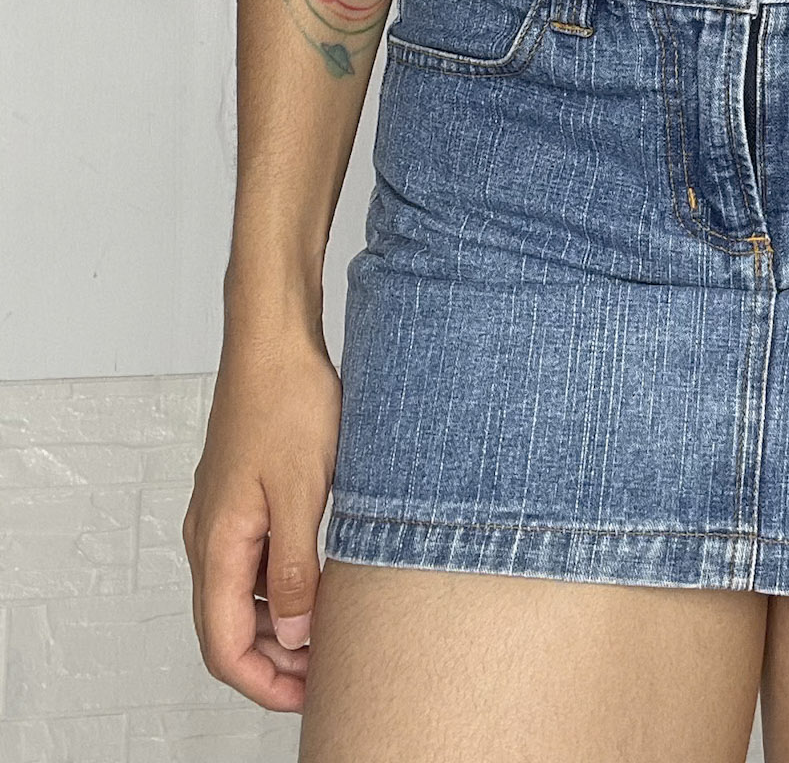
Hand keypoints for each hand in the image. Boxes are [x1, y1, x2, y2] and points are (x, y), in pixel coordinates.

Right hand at [183, 323, 341, 711]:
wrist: (274, 338)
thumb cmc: (288, 403)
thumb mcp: (302, 493)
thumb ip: (293, 571)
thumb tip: (290, 639)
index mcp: (217, 544)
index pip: (223, 646)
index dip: (264, 684)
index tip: (309, 698)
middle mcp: (209, 536)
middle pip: (228, 628)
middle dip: (275, 663)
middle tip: (327, 676)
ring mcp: (223, 515)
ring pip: (241, 595)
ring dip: (279, 624)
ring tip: (330, 633)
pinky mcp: (241, 494)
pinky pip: (252, 559)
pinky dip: (280, 584)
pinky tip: (319, 579)